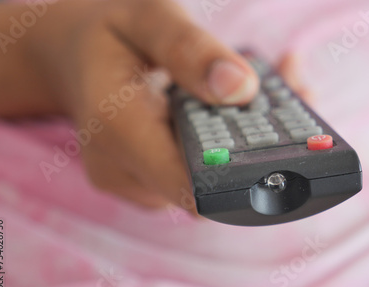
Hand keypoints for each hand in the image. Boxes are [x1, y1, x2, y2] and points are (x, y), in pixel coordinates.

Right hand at [0, 0, 309, 212]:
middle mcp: (124, 171)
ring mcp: (135, 183)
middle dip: (261, 149)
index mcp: (118, 130)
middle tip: (296, 97)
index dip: (251, 178)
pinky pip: (198, 176)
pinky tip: (238, 110)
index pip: (196, 187)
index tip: (296, 145)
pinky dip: (225, 147)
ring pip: (210, 183)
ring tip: (273, 92)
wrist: (72, 59)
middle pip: (214, 186)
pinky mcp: (148, 183)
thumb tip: (242, 88)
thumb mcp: (144, 17)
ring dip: (246, 145)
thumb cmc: (106, 33)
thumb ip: (189, 49)